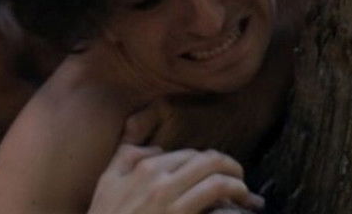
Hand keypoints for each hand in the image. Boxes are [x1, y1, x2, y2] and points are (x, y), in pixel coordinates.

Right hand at [87, 144, 263, 213]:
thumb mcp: (106, 183)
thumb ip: (125, 155)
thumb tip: (155, 147)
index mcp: (144, 167)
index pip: (188, 154)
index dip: (206, 162)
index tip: (216, 171)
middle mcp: (160, 179)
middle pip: (206, 161)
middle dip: (228, 166)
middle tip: (238, 176)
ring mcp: (171, 202)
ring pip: (215, 177)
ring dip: (237, 181)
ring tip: (245, 191)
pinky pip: (214, 197)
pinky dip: (233, 195)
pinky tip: (240, 202)